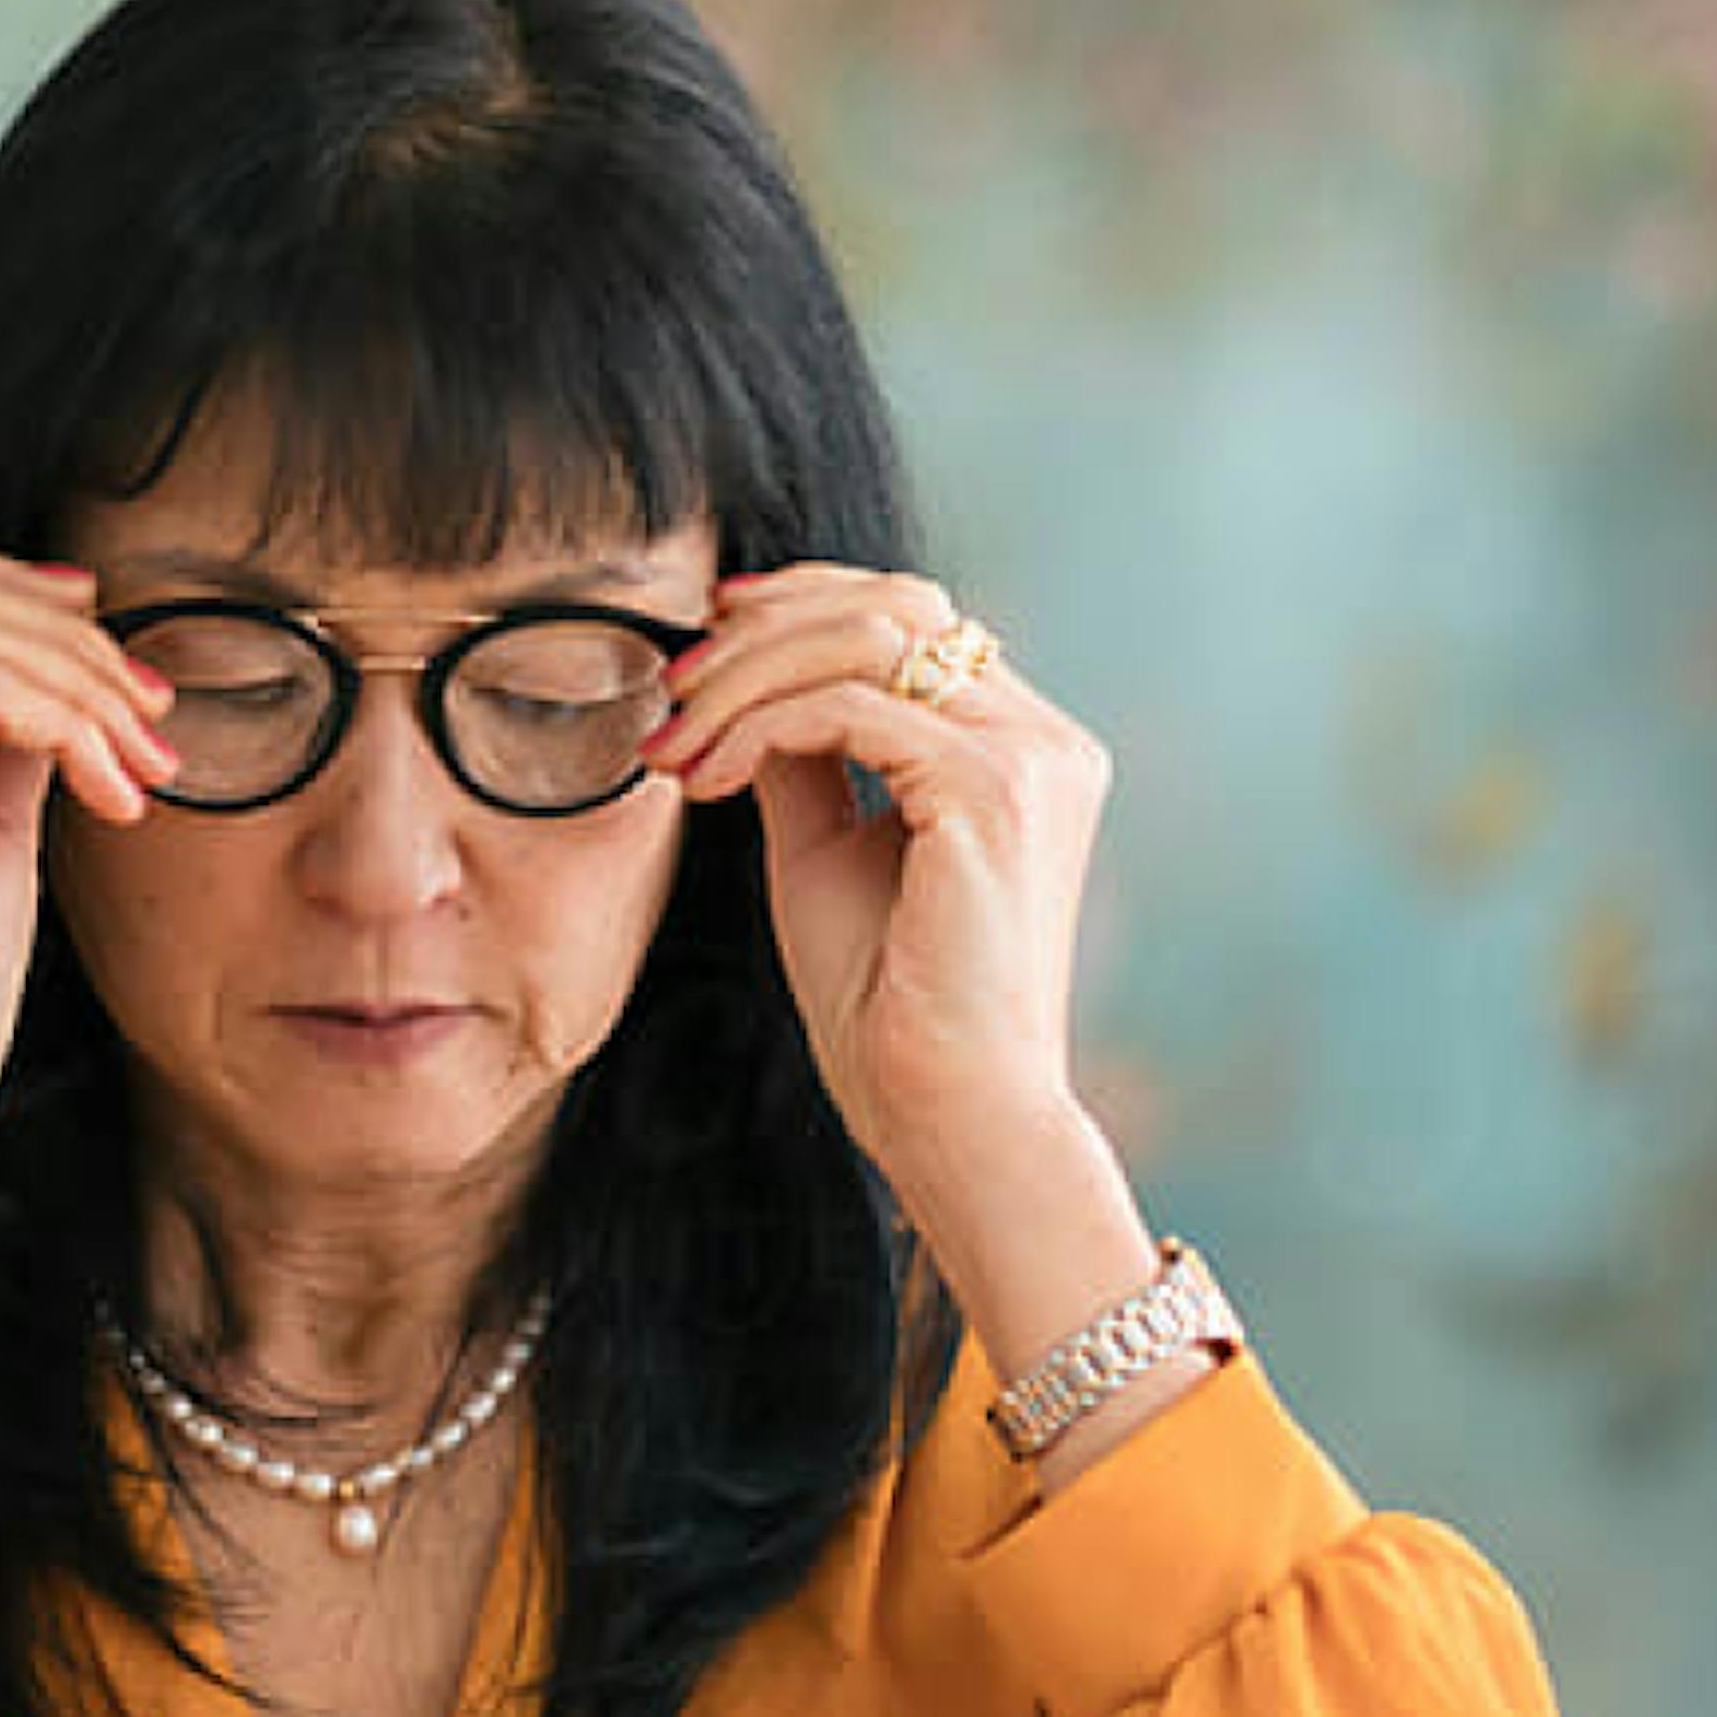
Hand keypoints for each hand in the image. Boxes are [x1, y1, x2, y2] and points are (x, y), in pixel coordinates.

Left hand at [642, 566, 1110, 1190]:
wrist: (946, 1115)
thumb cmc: (889, 1006)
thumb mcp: (828, 848)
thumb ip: (805, 755)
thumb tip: (741, 681)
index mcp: (1022, 750)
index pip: (915, 618)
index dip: (805, 601)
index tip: (709, 630)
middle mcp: (1043, 740)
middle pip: (896, 604)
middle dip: (768, 623)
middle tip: (675, 682)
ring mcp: (1029, 758)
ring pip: (867, 640)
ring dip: (747, 674)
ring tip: (673, 738)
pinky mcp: (992, 790)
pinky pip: (846, 708)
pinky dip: (757, 727)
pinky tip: (704, 780)